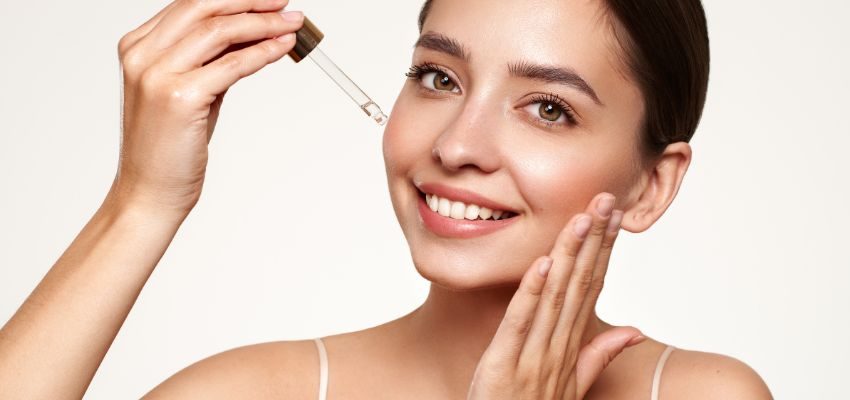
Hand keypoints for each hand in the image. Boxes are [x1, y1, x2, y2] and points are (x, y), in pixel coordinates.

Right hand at [108, 0, 303, 213]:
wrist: (150, 192)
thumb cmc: (170, 148)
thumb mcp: (191, 92)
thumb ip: (213, 61)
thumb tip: (253, 34)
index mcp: (137, 47)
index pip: (189, 5)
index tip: (266, 0)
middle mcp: (142, 55)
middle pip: (203, 8)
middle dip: (250, 1)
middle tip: (284, 3)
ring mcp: (157, 74)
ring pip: (220, 31)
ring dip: (263, 23)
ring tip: (292, 24)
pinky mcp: (180, 96)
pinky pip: (233, 64)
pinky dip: (263, 52)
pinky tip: (282, 47)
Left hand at [468, 193, 644, 398]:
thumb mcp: (572, 386)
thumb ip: (599, 355)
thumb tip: (631, 328)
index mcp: (572, 347)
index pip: (593, 288)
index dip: (604, 250)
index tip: (615, 216)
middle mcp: (558, 348)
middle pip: (580, 284)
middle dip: (594, 240)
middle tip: (606, 199)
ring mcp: (534, 357)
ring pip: (555, 297)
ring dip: (569, 254)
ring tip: (581, 218)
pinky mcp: (505, 365)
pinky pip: (520, 324)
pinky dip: (532, 292)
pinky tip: (542, 263)